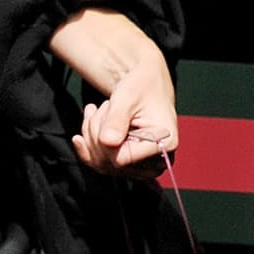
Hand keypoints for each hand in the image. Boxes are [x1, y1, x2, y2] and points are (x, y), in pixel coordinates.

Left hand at [70, 53, 177, 180]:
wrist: (145, 86)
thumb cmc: (141, 86)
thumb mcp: (128, 95)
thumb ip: (117, 118)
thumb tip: (108, 142)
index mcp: (164, 144)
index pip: (120, 158)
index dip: (103, 137)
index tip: (106, 109)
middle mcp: (156, 162)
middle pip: (109, 161)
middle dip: (95, 131)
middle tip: (103, 107)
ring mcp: (143, 167)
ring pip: (101, 163)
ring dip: (91, 133)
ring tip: (97, 111)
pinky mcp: (130, 166)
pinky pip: (100, 163)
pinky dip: (89, 141)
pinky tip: (89, 122)